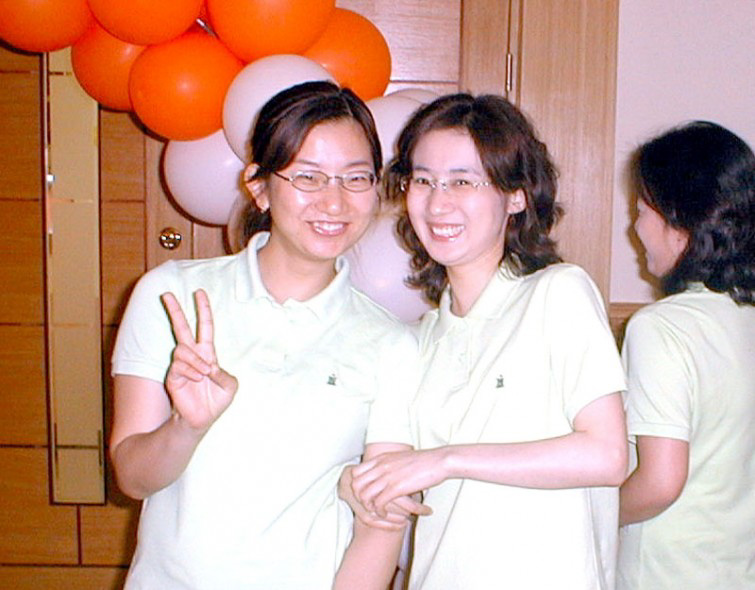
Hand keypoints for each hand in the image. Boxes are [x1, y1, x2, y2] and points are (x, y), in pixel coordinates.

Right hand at [162, 289, 237, 433]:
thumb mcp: (230, 387)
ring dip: (196, 361)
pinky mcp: (172, 376)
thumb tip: (208, 366)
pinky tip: (196, 380)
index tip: (199, 293)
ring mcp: (181, 365)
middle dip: (174, 310)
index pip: (205, 326)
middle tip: (166, 294)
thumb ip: (224, 375)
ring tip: (203, 375)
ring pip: (183, 349)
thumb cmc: (216, 401)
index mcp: (207, 353)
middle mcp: (192, 355)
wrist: (201, 420)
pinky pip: (180, 365)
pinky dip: (191, 372)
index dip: (203, 310)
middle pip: (181, 327)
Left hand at [351, 449, 446, 517]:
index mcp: (381, 458)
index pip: (356, 472)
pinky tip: (385, 514)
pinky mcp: (396, 487)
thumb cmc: (423, 461)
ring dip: (368, 507)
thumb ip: (389, 464)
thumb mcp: (400, 458)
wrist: (438, 461)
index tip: (366, 494)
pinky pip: (378, 503)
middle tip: (369, 505)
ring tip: (377, 511)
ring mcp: (387, 476)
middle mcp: (381, 466)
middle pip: (356, 485)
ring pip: (365, 495)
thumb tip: (384, 472)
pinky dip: (379, 512)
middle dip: (359, 498)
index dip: (357, 486)